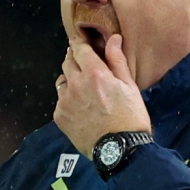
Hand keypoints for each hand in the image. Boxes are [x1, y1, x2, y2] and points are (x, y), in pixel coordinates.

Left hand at [53, 33, 151, 157]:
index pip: (79, 48)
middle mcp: (75, 84)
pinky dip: (68, 100)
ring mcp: (65, 101)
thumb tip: (114, 38)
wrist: (119, 150)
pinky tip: (81, 108)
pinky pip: (60, 101)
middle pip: (67, 62)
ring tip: (83, 90)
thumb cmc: (130, 117)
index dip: (79, 43)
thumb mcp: (129, 86)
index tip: (81, 42)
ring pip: (62, 81)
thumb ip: (117, 60)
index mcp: (94, 73)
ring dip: (70, 80)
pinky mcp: (59, 116)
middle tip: (85, 66)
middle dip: (75, 60)